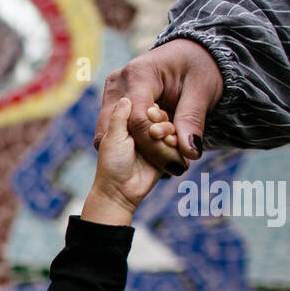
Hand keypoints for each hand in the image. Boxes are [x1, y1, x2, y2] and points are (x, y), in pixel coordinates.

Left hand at [84, 97, 173, 222]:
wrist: (120, 192)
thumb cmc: (112, 164)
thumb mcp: (113, 138)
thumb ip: (119, 118)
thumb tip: (125, 98)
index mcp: (129, 125)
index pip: (146, 108)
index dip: (150, 109)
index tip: (150, 112)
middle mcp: (144, 132)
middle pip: (161, 117)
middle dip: (162, 121)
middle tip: (156, 130)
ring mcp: (156, 143)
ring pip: (171, 129)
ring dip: (169, 132)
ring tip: (164, 139)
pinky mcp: (166, 154)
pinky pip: (177, 144)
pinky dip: (177, 143)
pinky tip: (172, 144)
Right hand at [93, 38, 222, 174]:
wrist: (188, 54)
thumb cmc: (198, 67)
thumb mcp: (202, 91)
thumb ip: (192, 121)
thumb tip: (190, 153)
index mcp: (139, 74)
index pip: (138, 120)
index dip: (155, 147)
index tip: (176, 163)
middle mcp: (117, 82)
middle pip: (119, 130)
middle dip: (145, 151)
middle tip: (174, 161)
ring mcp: (110, 93)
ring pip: (109, 135)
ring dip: (136, 149)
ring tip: (166, 150)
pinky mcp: (111, 103)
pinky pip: (113, 132)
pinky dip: (132, 143)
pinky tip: (155, 144)